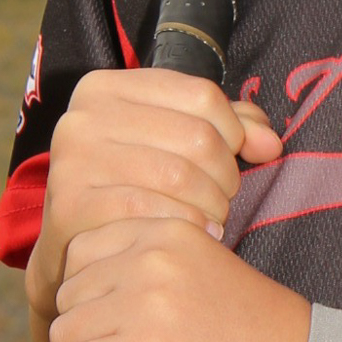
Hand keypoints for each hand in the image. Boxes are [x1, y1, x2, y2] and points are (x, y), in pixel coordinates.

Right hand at [26, 69, 281, 341]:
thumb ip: (229, 128)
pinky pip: (154, 213)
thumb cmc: (135, 190)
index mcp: (107, 87)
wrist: (76, 254)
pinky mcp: (71, 207)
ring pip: (181, 176)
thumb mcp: (176, 143)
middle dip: (225, 175)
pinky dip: (189, 227)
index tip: (231, 157)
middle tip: (222, 199)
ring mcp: (73, 162)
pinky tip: (198, 236)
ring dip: (212, 205)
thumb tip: (270, 143)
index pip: (203, 95)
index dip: (233, 132)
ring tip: (211, 218)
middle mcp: (82, 118)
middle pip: (197, 137)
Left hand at [48, 218, 311, 341]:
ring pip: (64, 332)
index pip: (83, 249)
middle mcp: (153, 259)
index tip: (102, 320)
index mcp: (170, 230)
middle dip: (79, 329)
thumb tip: (89, 288)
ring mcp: (147, 306)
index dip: (85, 291)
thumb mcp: (209, 268)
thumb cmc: (262, 333)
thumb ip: (157, 264)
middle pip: (69, 292)